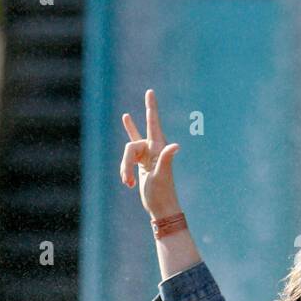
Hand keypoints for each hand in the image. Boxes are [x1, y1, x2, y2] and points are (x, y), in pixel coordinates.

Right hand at [120, 88, 181, 219]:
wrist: (161, 208)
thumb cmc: (163, 193)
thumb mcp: (162, 175)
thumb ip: (166, 158)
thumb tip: (175, 146)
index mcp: (159, 148)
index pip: (153, 123)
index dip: (151, 107)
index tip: (150, 92)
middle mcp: (152, 150)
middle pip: (133, 140)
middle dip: (133, 126)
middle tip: (139, 101)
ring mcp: (146, 157)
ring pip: (127, 153)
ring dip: (125, 168)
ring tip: (129, 183)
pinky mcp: (141, 165)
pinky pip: (127, 159)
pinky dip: (125, 171)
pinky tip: (128, 183)